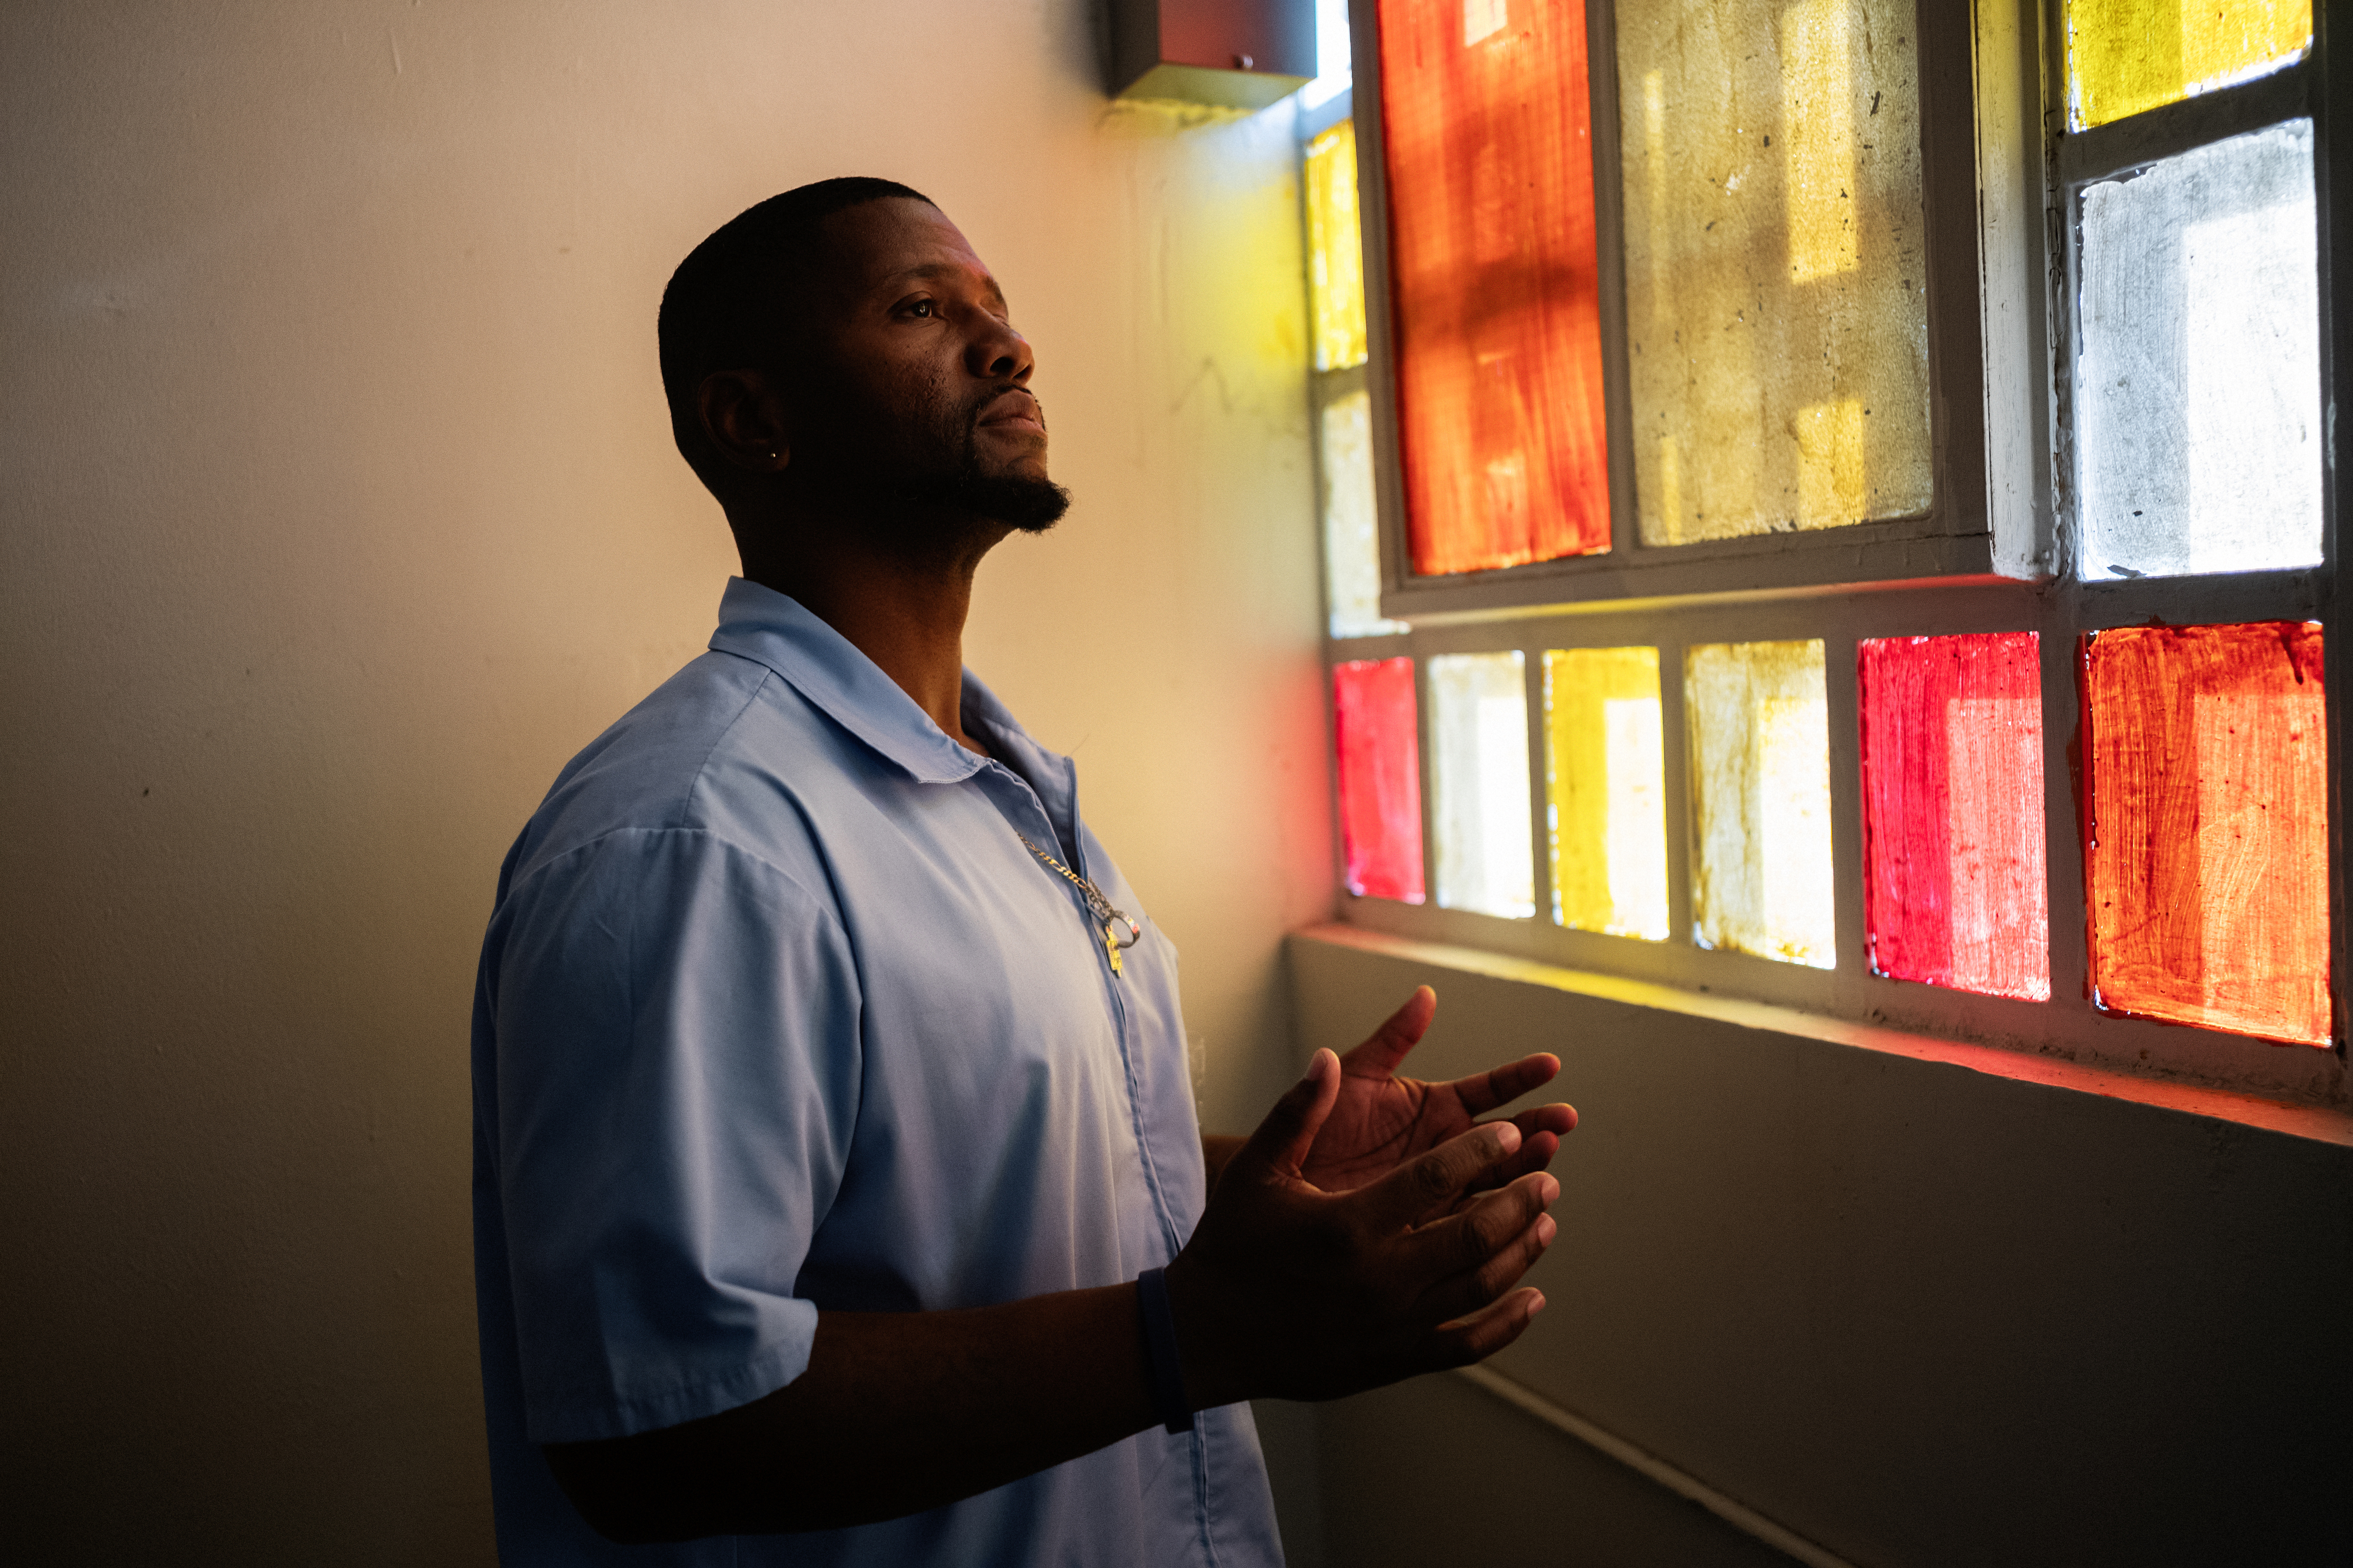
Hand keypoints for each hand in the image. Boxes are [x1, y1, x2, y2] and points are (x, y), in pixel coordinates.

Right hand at [1163, 1048, 1561, 1407]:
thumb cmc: (1230, 1245)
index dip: (1482, 1151)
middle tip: (1547, 1174)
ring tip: (1546, 1222)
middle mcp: (1379, 1277)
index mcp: (1349, 1225)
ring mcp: (1391, 1324)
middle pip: (1476, 1232)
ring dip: (1523, 1250)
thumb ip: (1297, 1112)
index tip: (1511, 1131)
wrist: (1206, 1335)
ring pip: (1481, 1286)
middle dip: (1520, 1199)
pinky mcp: (1393, 1359)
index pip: (1436, 1178)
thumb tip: (1327, 1057)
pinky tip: (1532, 1298)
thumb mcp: (1256, 1171)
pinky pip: (1467, 1342)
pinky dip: (1507, 1322)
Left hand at [1302, 986, 1576, 1201]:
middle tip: (1561, 1123)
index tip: (1551, 1065)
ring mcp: (1442, 1190)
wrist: (1278, 1187)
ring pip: (1496, 1180)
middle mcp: (1446, 1148)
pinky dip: (1499, 1219)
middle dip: (1537, 1127)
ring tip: (1546, 1160)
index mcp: (1433, 1108)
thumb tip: (1425, 994)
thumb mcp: (1352, 1077)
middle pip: (1505, 1137)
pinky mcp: (1431, 1229)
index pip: (1489, 1090)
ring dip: (1525, 1169)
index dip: (1520, 1077)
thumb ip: (1391, 1039)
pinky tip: (1522, 1213)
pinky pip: (1471, 1223)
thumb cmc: (1312, 1127)